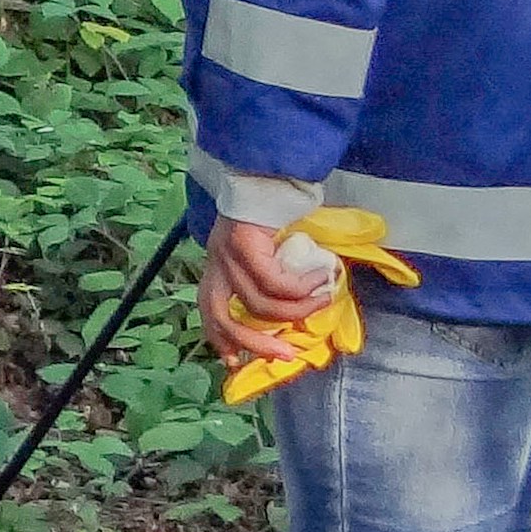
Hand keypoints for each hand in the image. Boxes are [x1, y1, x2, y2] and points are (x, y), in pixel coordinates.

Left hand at [200, 218, 335, 369]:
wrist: (272, 169)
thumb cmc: (275, 209)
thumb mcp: (269, 249)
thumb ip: (273, 275)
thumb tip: (299, 308)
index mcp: (218, 265)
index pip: (208, 309)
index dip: (219, 338)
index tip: (234, 362)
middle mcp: (217, 261)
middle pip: (222, 316)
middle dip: (253, 343)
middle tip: (287, 356)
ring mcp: (227, 252)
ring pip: (258, 303)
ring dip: (297, 310)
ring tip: (321, 298)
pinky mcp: (244, 243)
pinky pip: (276, 281)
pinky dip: (302, 286)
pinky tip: (321, 277)